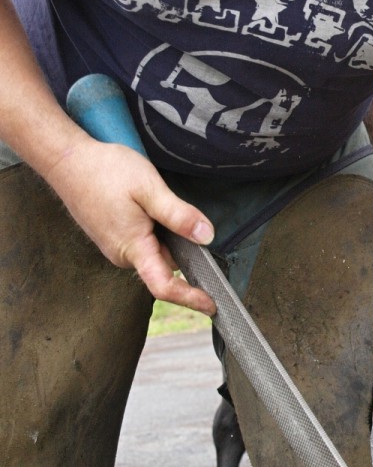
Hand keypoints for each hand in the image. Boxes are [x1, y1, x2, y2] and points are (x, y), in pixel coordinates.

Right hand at [45, 137, 216, 314]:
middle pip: (165, 264)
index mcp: (132, 248)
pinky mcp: (113, 235)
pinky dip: (155, 228)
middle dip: (183, 247)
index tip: (212, 305)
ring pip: (155, 249)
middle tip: (189, 217)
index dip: (190, 298)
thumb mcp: (149, 189)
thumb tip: (206, 237)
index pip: (163, 285)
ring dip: (167, 234)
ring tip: (159, 201)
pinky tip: (149, 204)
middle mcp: (123, 254)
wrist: (67, 161)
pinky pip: (144, 240)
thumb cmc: (105, 172)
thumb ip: (178, 215)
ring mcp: (116, 245)